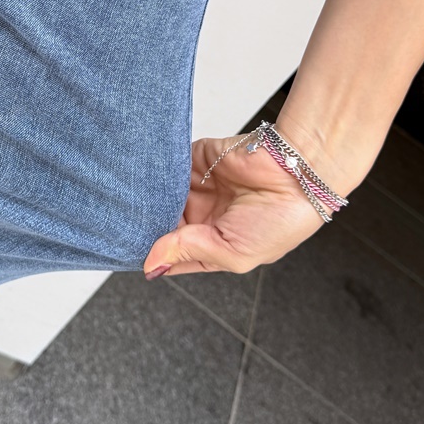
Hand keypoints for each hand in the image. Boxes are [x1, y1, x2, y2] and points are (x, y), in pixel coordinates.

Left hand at [140, 133, 330, 278]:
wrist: (297, 173)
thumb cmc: (279, 220)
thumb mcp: (233, 251)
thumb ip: (188, 252)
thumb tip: (150, 265)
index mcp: (217, 244)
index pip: (176, 253)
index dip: (155, 254)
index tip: (131, 253)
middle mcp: (207, 217)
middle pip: (165, 224)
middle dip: (148, 226)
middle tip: (126, 228)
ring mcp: (201, 187)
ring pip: (163, 196)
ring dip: (149, 201)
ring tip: (132, 207)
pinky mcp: (197, 159)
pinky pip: (169, 168)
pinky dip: (156, 175)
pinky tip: (145, 184)